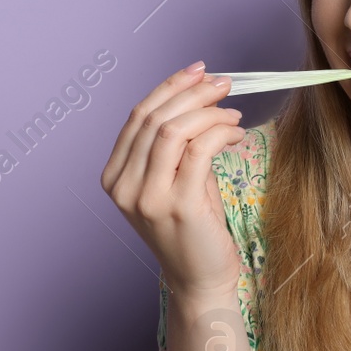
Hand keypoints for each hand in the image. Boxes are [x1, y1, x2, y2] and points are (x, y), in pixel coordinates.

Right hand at [101, 61, 243, 298]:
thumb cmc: (192, 227)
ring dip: (209, 111)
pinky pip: (198, 150)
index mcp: (115, 176)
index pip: (138, 116)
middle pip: (154, 118)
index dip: (169, 87)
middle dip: (193, 93)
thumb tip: (200, 96)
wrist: (200, 278)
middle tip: (224, 84)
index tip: (198, 71)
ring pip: (173, 129)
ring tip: (232, 113)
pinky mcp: (178, 206)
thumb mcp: (174, 179)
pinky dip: (220, 132)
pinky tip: (235, 133)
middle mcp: (124, 186)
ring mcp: (147, 197)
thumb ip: (176, 144)